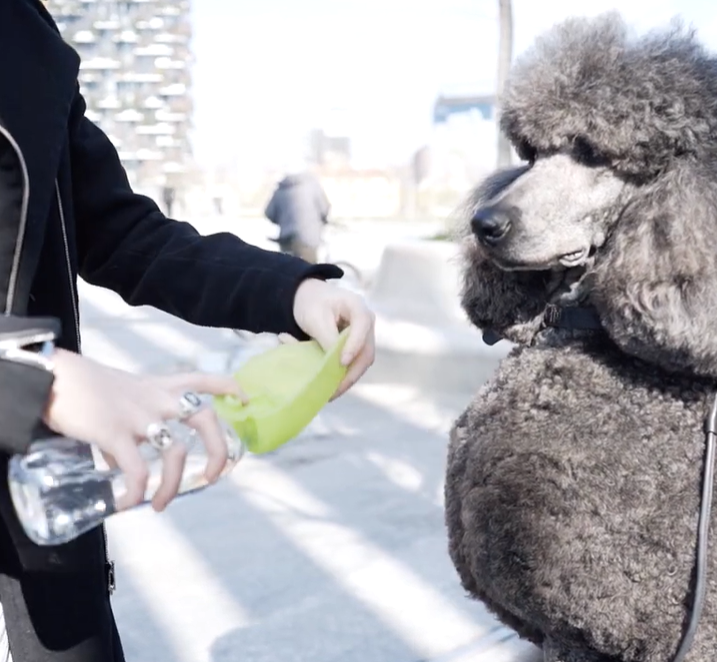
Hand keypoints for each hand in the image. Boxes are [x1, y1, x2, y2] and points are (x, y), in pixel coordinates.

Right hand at [43, 350, 246, 511]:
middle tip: (215, 476)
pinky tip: (128, 503)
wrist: (52, 376)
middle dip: (218, 449)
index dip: (228, 388)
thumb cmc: (84, 388)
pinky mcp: (115, 432)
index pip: (203, 380)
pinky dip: (137, 491)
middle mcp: (157, 399)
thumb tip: (119, 468)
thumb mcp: (118, 402)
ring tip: (161, 504)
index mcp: (159, 387)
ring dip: (172, 485)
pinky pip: (137, 470)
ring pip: (175, 451)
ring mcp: (139, 415)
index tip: (244, 398)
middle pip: (204, 418)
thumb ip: (128, 432)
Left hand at [292, 278, 374, 398]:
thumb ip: (327, 337)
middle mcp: (366, 324)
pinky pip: (353, 364)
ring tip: (330, 393)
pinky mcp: (356, 348)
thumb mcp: (315, 317)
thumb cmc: (311, 303)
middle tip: (335, 389)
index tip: (342, 362)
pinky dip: (342, 376)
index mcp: (357, 307)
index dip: (354, 345)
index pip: (362, 325)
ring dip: (347, 378)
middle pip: (366, 351)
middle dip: (352, 372)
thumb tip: (336, 363)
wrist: (309, 298)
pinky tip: (329, 388)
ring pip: (362, 362)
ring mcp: (363, 337)